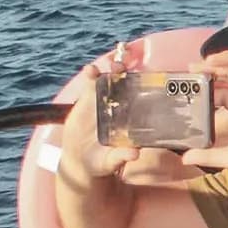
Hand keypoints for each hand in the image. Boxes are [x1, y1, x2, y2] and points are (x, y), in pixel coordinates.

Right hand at [60, 43, 141, 181]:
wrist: (79, 161)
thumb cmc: (102, 162)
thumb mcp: (112, 161)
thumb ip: (122, 156)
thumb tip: (134, 154)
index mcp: (131, 120)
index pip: (142, 101)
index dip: (145, 89)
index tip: (148, 80)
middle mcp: (121, 107)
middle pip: (128, 85)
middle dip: (128, 74)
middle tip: (126, 69)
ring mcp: (105, 101)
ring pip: (111, 81)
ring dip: (113, 70)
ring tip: (113, 65)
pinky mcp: (88, 100)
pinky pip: (91, 84)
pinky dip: (91, 75)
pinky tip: (90, 70)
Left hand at [180, 52, 227, 179]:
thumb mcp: (227, 155)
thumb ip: (206, 155)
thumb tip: (185, 158)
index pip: (224, 94)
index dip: (208, 90)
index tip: (191, 90)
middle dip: (210, 72)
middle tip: (190, 69)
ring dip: (222, 61)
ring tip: (201, 63)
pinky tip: (218, 59)